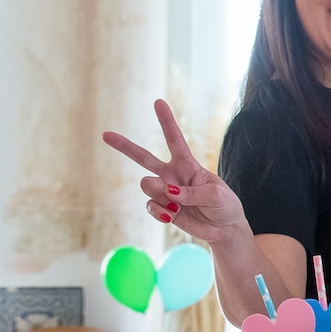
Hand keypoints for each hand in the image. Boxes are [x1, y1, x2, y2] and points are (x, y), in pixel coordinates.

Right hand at [102, 99, 249, 246]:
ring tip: (177, 205)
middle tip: (105, 134)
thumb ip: (191, 192)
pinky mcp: (163, 209)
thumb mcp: (215, 195)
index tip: (158, 102)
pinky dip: (160, 212)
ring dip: (159, 194)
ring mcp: (166, 192)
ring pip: (147, 185)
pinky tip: (171, 215)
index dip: (166, 121)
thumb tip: (168, 192)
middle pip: (144, 158)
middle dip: (125, 146)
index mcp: (188, 165)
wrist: (224, 229)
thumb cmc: (225, 206)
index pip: (175, 139)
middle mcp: (173, 175)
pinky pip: (151, 206)